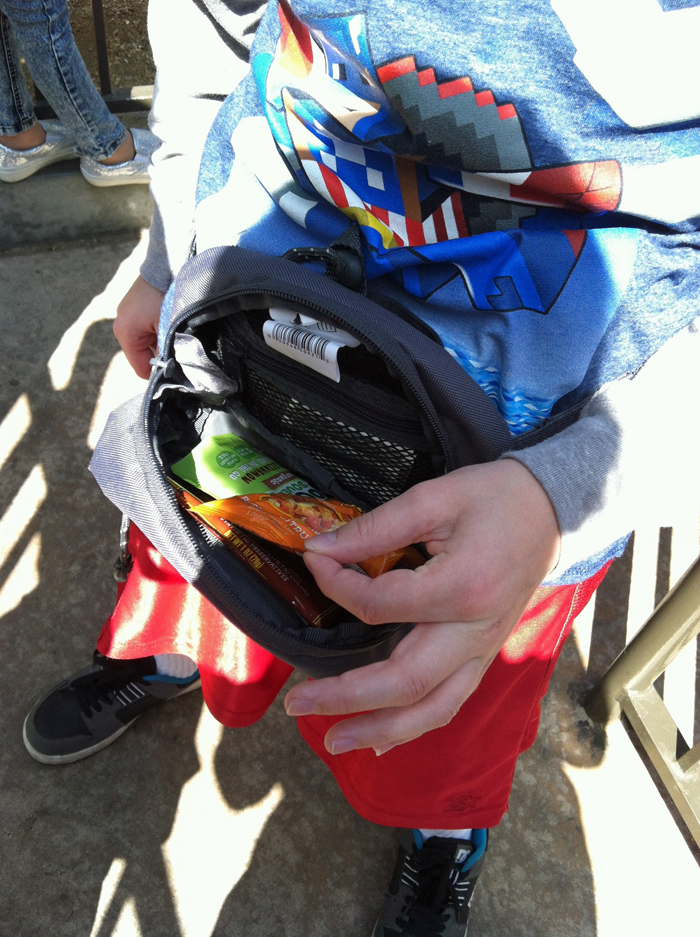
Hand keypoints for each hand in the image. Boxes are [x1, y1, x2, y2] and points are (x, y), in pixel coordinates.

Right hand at [113, 275, 164, 378]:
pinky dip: (157, 328)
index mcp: (124, 332)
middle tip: (176, 342)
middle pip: (142, 354)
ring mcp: (125, 314)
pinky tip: (167, 320)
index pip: (140, 367)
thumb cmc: (166, 297)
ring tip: (172, 328)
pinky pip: (145, 328)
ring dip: (159, 340)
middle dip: (159, 353)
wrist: (167, 265)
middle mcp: (120, 324)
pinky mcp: (133, 307)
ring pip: (145, 341)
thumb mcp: (167, 328)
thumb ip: (165, 350)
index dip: (157, 371)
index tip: (174, 365)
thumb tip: (168, 368)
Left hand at [284, 459, 560, 753]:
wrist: (553, 512)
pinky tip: (381, 740)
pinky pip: (450, 703)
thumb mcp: (434, 497)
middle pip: (404, 681)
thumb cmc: (495, 498)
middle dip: (346, 698)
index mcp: (461, 589)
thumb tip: (320, 549)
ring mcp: (483, 650)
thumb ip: (375, 528)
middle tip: (296, 703)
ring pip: (431, 708)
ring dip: (380, 729)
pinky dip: (414, 726)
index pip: (380, 604)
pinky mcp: (484, 655)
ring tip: (333, 740)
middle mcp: (474, 632)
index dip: (336, 585)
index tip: (314, 560)